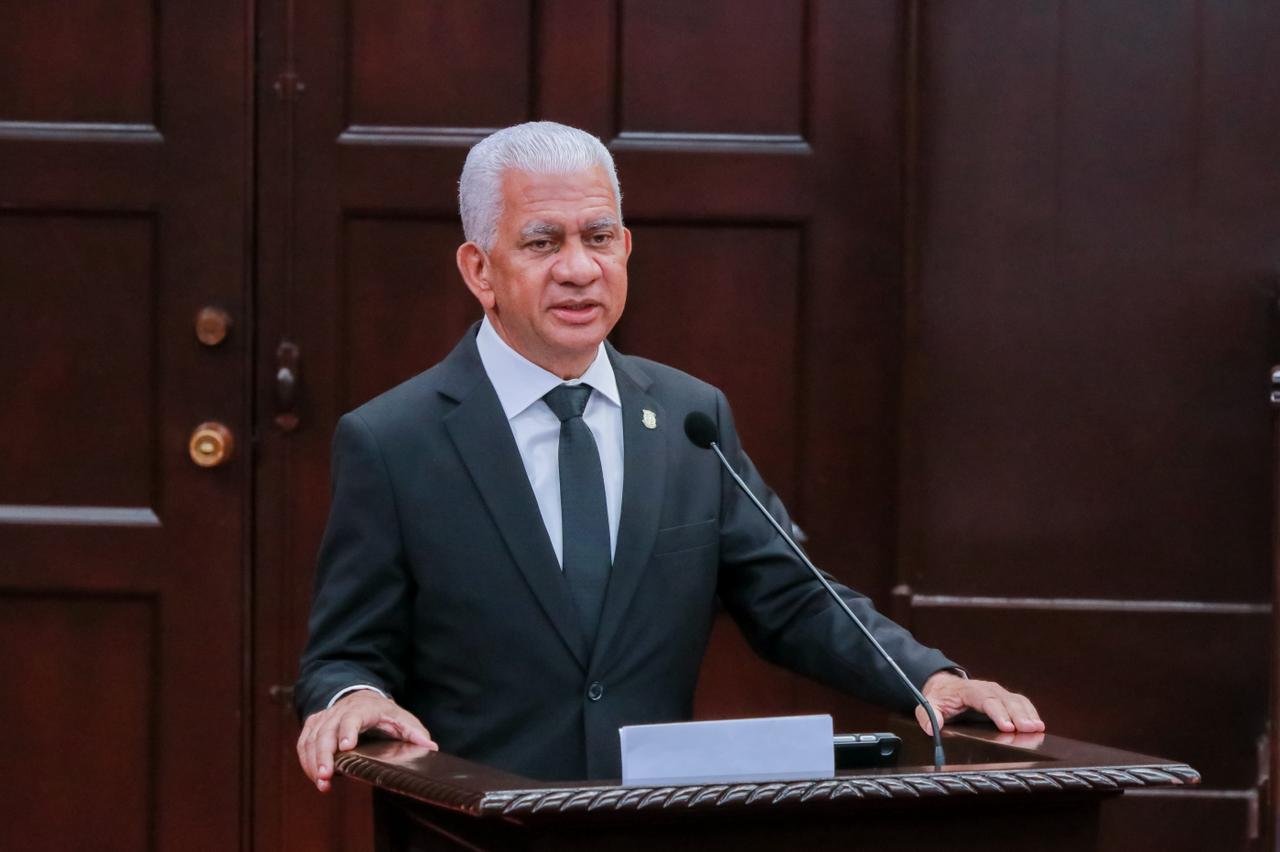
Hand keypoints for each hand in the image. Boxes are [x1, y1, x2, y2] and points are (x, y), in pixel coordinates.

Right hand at [296, 690, 436, 791]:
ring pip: (313, 738)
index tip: (347, 746)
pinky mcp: (314, 725)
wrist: (361, 697)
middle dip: (325, 755)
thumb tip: (431, 747)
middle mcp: (340, 710)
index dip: (348, 730)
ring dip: (313, 762)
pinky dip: (306, 760)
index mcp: (364, 708)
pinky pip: (304, 742)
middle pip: (327, 731)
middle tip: (325, 776)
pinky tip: (315, 777)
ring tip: (321, 783)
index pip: (353, 717)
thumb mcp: (402, 720)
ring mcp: (325, 717)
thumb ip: (415, 733)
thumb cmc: (384, 714)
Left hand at [916, 671, 1043, 735]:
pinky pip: (1020, 702)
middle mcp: (986, 689)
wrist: (945, 686)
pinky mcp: (1004, 698)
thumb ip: (928, 715)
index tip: (1007, 726)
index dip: (998, 713)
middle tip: (1030, 729)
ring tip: (1038, 728)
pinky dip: (1030, 711)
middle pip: (1005, 700)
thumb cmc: (940, 697)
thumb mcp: (929, 705)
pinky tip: (1038, 723)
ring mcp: (997, 692)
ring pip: (1016, 700)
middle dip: (1019, 715)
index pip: (986, 700)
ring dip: (1028, 714)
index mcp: (969, 690)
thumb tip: (931, 727)